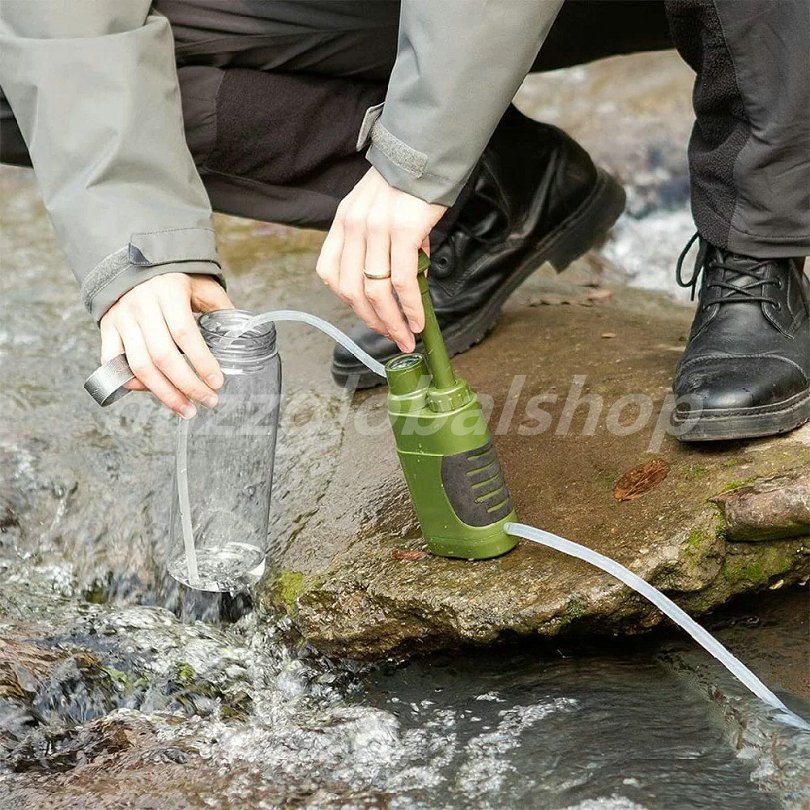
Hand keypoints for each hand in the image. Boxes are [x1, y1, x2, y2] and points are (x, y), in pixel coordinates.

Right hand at [99, 273, 233, 417]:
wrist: (133, 263)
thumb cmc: (174, 277)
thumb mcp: (202, 285)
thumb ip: (220, 308)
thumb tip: (242, 335)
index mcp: (168, 292)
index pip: (185, 334)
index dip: (201, 362)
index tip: (217, 382)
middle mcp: (141, 306)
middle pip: (162, 356)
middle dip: (187, 385)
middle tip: (208, 401)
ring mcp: (121, 319)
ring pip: (139, 366)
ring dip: (164, 394)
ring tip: (186, 409)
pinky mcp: (107, 329)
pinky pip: (113, 364)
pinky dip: (133, 383)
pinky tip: (155, 392)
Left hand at [316, 167, 446, 351]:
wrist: (428, 149)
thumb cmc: (408, 182)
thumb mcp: (378, 209)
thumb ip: (380, 243)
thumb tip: (402, 280)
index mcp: (344, 222)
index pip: (330, 273)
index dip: (348, 302)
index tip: (369, 316)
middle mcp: (354, 226)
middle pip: (353, 290)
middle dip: (373, 321)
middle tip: (392, 337)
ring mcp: (376, 229)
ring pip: (376, 291)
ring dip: (392, 321)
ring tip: (407, 336)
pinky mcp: (404, 231)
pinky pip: (403, 280)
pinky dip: (410, 306)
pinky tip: (419, 318)